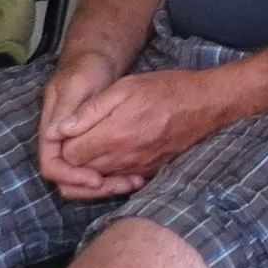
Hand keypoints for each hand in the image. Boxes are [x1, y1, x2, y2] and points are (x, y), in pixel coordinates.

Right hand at [38, 52, 132, 196]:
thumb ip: (68, 109)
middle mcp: (62, 142)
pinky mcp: (95, 143)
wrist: (98, 57)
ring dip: (107, 184)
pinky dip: (115, 174)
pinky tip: (138, 174)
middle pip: (68, 178)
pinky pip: (101, 167)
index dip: (71, 177)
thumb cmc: (87, 67)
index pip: (52, 165)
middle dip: (92, 188)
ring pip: (85, 176)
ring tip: (134, 183)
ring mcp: (78, 143)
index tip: (96, 179)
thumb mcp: (79, 83)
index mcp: (52, 130)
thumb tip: (56, 134)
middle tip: (122, 186)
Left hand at [44, 62, 223, 196]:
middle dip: (74, 158)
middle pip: (81, 171)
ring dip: (91, 167)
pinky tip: (115, 155)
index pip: (70, 155)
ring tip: (95, 145)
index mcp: (114, 134)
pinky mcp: (148, 173)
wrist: (206, 104)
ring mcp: (137, 169)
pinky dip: (111, 172)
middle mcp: (123, 158)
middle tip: (80, 138)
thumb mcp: (126, 87)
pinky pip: (119, 180)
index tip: (71, 131)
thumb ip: (91, 110)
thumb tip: (61, 129)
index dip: (64, 144)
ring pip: (99, 179)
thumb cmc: (166, 89)